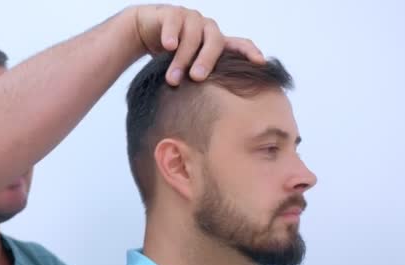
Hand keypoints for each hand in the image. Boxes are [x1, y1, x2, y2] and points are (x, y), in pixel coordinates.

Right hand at [131, 5, 264, 85]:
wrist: (144, 32)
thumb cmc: (170, 55)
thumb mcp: (187, 68)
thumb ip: (199, 79)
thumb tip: (212, 111)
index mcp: (215, 42)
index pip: (239, 44)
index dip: (250, 52)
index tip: (259, 63)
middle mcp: (206, 29)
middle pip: (214, 42)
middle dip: (206, 61)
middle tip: (197, 78)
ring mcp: (190, 19)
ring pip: (191, 36)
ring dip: (181, 58)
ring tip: (172, 78)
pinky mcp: (171, 13)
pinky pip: (174, 22)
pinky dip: (171, 35)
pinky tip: (168, 46)